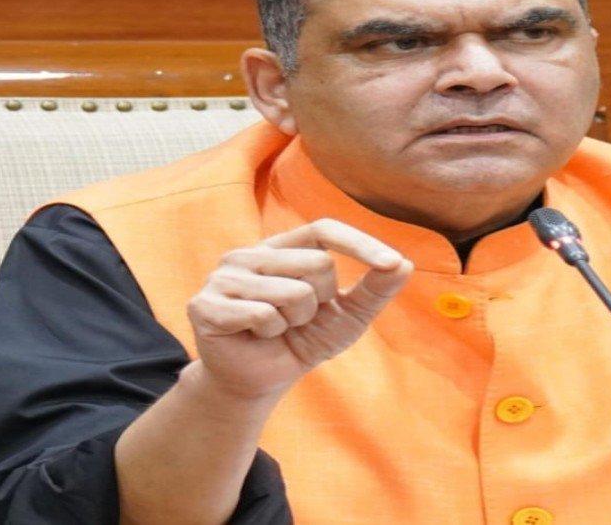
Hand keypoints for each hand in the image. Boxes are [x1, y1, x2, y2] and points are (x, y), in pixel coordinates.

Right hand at [186, 218, 412, 400]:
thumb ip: (374, 290)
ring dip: (294, 321)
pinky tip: (255, 336)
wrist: (258, 381)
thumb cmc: (301, 341)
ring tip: (277, 329)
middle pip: (317, 264)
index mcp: (283, 246)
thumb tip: (405, 264)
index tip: (391, 262)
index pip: (324, 229)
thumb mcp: (347, 317)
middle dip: (320, 303)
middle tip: (297, 320)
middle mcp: (251, 253)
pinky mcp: (205, 303)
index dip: (359, 244)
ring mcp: (224, 275)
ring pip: (292, 292)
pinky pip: (262, 314)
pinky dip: (269, 333)